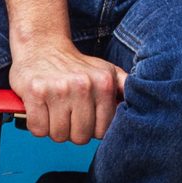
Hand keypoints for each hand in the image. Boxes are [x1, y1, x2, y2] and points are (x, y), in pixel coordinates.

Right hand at [7, 40, 128, 143]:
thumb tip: (146, 101)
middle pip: (80, 137)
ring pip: (58, 135)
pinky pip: (38, 129)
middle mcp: (82, 85)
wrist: (42, 46)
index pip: (102, 131)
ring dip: (54, 128)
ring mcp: (58, 89)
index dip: (92, 129)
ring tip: (55, 109)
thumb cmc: (75, 64)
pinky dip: (37, 124)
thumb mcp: (105, 70)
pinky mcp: (35, 93)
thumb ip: (125, 87)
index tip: (85, 116)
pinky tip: (41, 108)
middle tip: (67, 113)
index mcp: (103, 82)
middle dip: (72, 130)